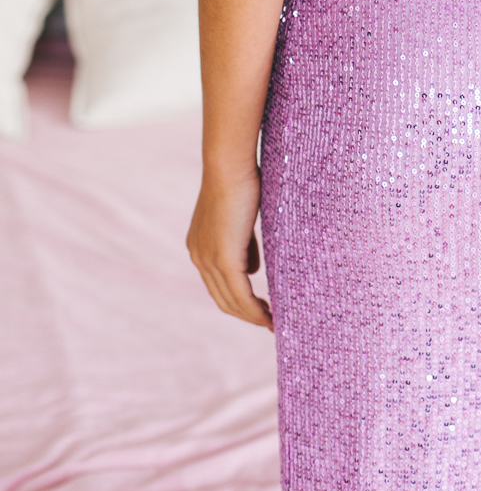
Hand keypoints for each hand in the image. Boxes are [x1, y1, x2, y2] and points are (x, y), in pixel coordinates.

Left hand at [187, 169, 273, 328]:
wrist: (229, 167)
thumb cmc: (240, 182)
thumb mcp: (241, 218)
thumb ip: (244, 246)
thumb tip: (253, 270)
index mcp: (200, 247)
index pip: (217, 284)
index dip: (237, 300)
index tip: (258, 309)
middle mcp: (199, 257)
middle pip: (222, 299)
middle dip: (245, 314)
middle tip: (269, 323)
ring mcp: (209, 260)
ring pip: (231, 301)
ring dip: (251, 316)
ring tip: (272, 323)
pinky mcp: (224, 259)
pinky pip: (240, 293)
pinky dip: (254, 309)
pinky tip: (268, 316)